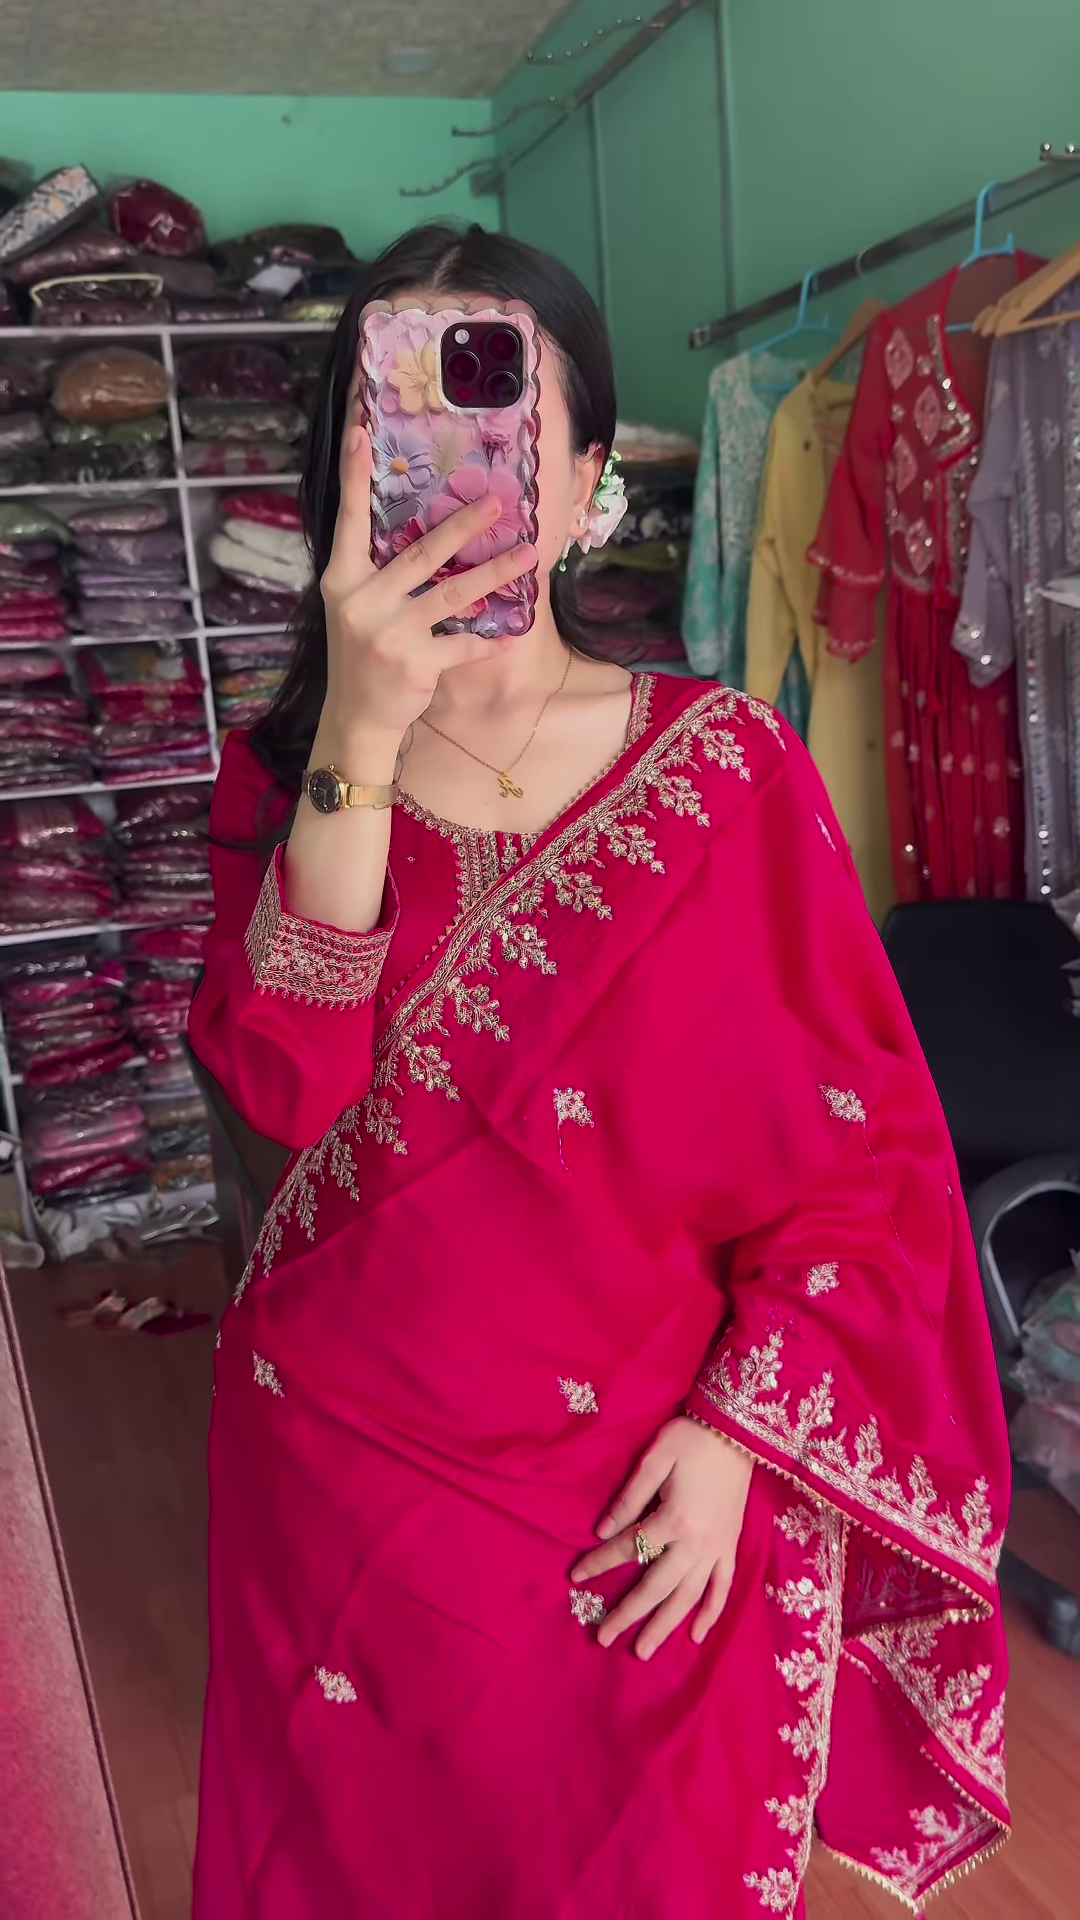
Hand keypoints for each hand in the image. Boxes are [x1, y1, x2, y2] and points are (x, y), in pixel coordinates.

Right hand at [317, 396, 536, 758]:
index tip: (361, 430)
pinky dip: (488, 640)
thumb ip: (376, 572)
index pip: (348, 518)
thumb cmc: (361, 654)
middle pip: (421, 553)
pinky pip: (463, 645)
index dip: (353, 474)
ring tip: (528, 557)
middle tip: (498, 503)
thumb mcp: (354, 606)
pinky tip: (511, 634)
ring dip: (494, 574)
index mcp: (342, 579)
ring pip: (452, 594)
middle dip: (463, 526)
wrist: (355, 717)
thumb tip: (423, 532)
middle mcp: (361, 601)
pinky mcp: (415, 664)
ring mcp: (389, 633)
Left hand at [570, 1416, 753, 1659]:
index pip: (629, 1548)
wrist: (738, 1430)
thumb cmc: (692, 1439)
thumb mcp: (654, 1459)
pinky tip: (695, 1635)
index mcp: (674, 1519)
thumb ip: (629, 1499)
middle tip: (603, 1637)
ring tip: (642, 1650)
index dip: (599, 1562)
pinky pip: (722, 1588)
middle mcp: (697, 1543)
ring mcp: (717, 1549)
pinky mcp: (731, 1547)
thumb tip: (601, 1532)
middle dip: (628, 1614)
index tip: (575, 1576)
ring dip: (664, 1626)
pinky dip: (710, 1613)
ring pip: (688, 1597)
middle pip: (656, 1587)